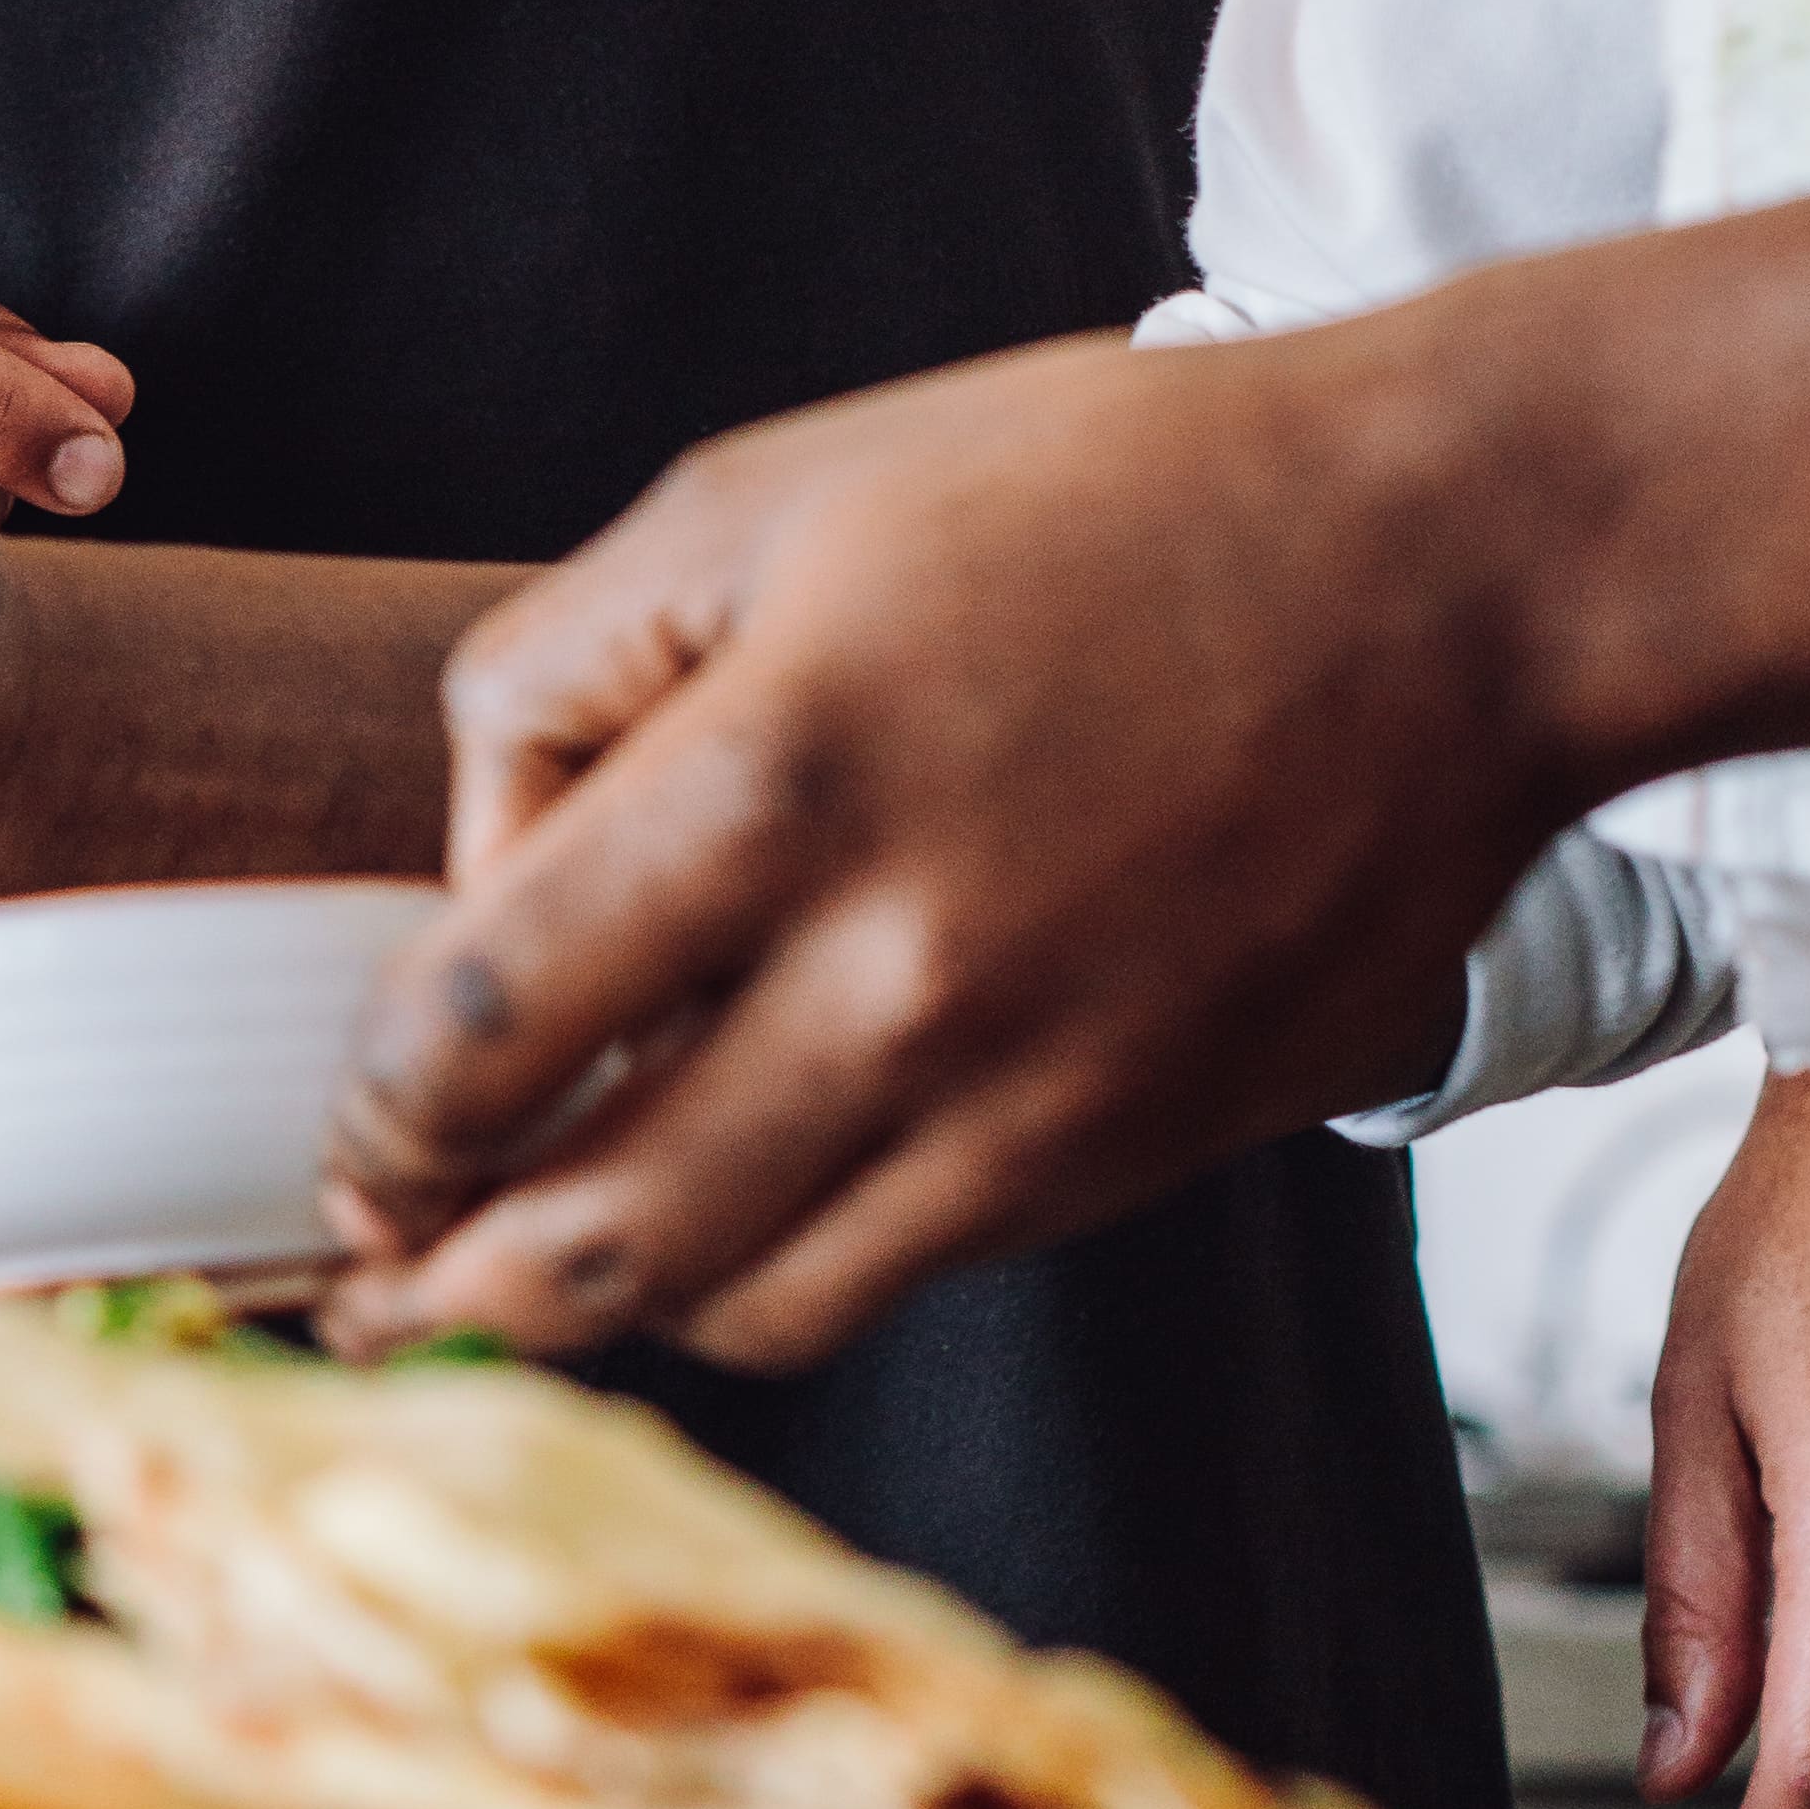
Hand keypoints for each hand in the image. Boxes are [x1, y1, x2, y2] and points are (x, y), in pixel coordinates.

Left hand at [313, 323, 1550, 1363]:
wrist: (1457, 577)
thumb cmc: (1102, 500)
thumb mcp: (762, 497)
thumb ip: (558, 688)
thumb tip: (476, 889)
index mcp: (773, 778)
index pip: (477, 1037)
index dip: (373, 1124)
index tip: (351, 1142)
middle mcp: (897, 972)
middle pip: (586, 1240)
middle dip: (440, 1285)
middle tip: (377, 1281)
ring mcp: (1029, 1091)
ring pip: (739, 1307)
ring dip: (605, 1311)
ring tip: (530, 1268)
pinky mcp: (1131, 1157)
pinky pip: (896, 1276)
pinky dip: (779, 1273)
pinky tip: (730, 1206)